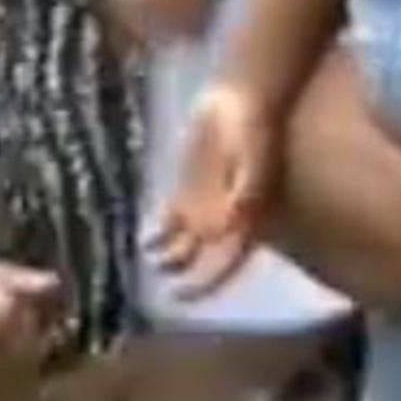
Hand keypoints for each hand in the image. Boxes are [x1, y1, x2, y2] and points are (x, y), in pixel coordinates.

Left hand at [147, 81, 275, 295]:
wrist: (242, 102)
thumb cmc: (256, 132)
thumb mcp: (254, 161)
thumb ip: (243, 194)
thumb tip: (226, 229)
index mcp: (247, 222)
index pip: (226, 263)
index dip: (206, 285)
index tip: (181, 297)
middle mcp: (224, 223)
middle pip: (201, 261)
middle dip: (182, 274)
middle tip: (161, 276)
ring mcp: (203, 208)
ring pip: (182, 245)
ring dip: (167, 257)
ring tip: (150, 256)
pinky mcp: (186, 191)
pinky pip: (168, 221)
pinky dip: (156, 232)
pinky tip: (144, 237)